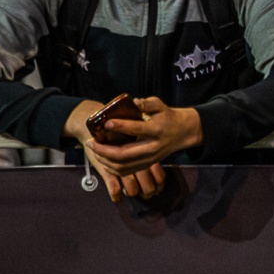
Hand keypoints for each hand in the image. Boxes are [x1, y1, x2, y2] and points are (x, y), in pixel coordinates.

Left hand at [64, 97, 201, 201]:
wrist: (183, 133)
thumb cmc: (168, 117)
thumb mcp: (160, 105)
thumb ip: (146, 103)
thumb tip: (132, 102)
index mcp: (157, 130)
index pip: (137, 129)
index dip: (120, 126)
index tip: (106, 123)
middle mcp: (152, 148)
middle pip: (124, 154)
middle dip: (103, 150)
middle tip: (90, 142)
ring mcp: (149, 159)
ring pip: (123, 166)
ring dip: (105, 160)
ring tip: (94, 150)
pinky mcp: (147, 165)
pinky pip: (126, 171)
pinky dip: (111, 168)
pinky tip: (103, 159)